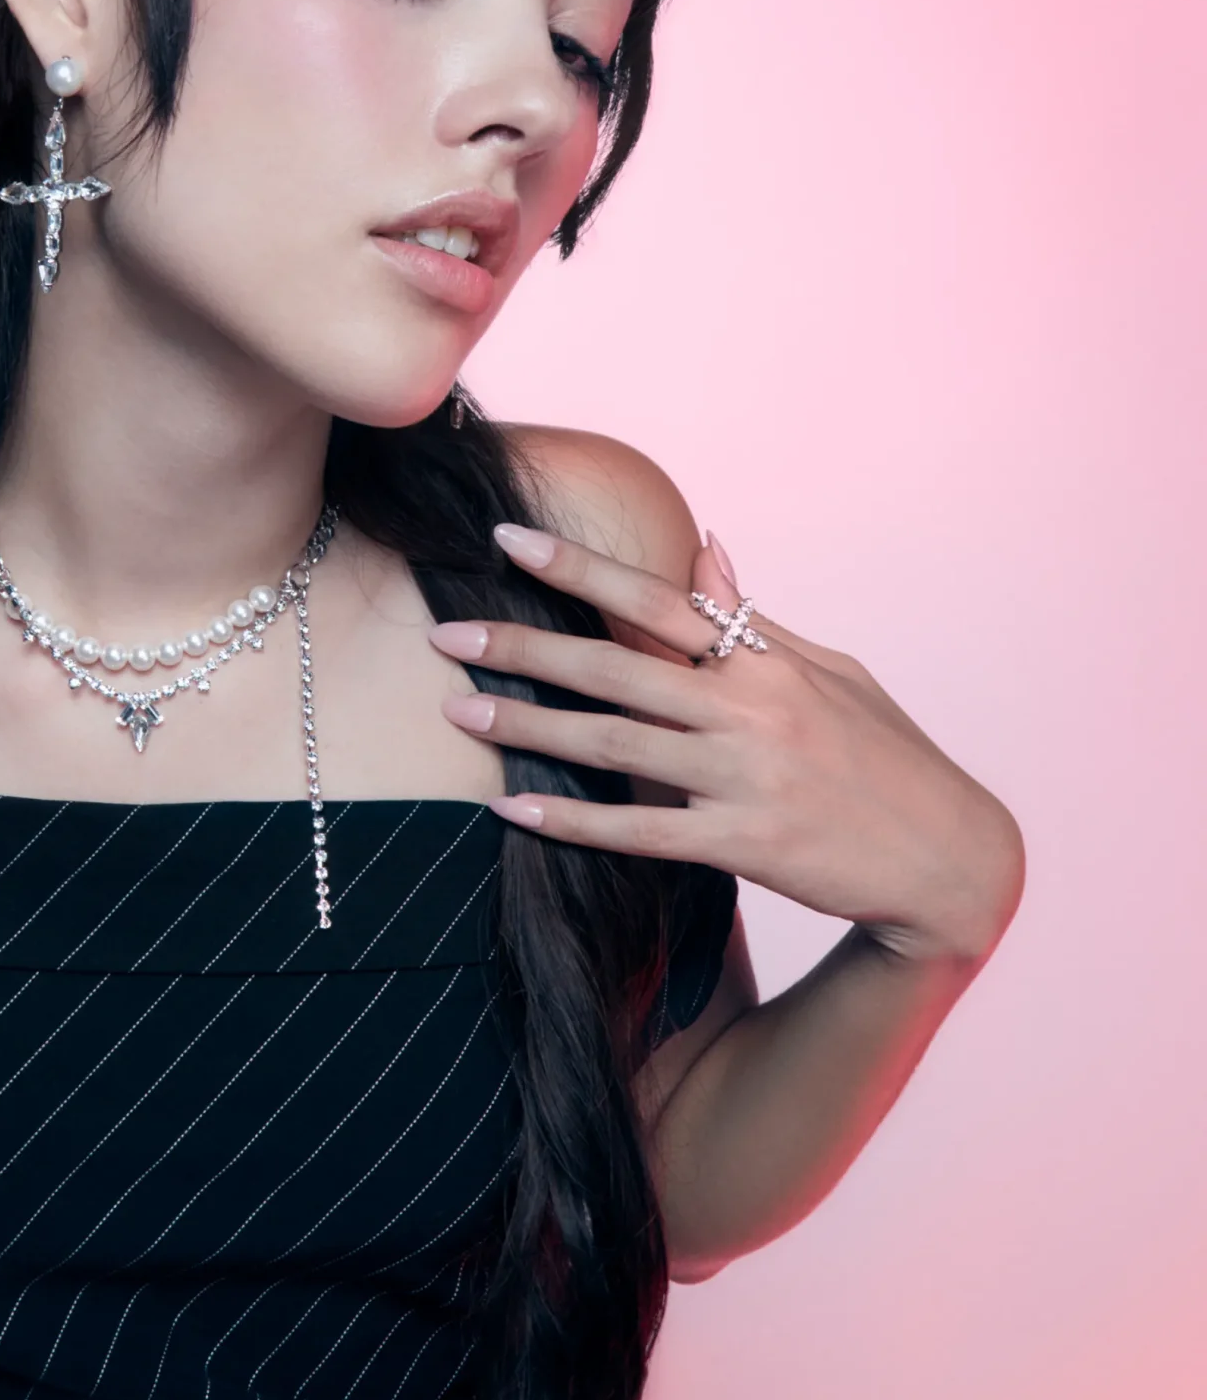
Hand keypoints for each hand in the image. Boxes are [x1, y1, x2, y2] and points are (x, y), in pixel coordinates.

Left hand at [430, 527, 1023, 966]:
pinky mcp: (743, 846)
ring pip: (613, 744)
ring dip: (529, 726)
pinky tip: (512, 809)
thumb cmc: (889, 757)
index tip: (505, 540)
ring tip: (457, 709)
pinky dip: (572, 820)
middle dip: (524, 647)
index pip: (657, 598)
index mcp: (766, 661)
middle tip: (446, 633)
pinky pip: (639, 833)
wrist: (953, 859)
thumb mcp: (833, 670)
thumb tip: (705, 546)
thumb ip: (755, 617)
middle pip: (615, 667)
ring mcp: (745, 779)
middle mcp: (750, 711)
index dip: (579, 568)